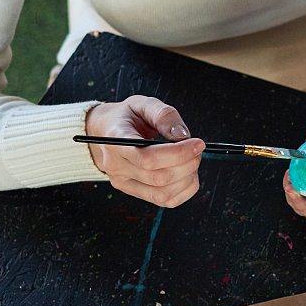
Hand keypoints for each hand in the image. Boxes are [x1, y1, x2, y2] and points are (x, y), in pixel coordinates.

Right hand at [83, 96, 202, 206]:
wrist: (107, 131)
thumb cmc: (128, 117)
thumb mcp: (143, 104)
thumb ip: (164, 114)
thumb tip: (183, 136)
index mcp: (116, 141)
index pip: (147, 158)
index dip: (178, 154)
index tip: (198, 143)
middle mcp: (116, 166)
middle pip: (158, 177)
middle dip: (187, 164)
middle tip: (198, 149)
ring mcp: (123, 182)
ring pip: (162, 193)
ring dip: (187, 179)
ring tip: (192, 160)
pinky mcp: (133, 191)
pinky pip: (164, 201)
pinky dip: (184, 191)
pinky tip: (188, 174)